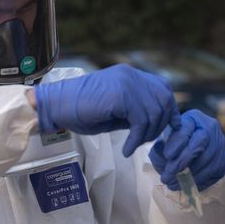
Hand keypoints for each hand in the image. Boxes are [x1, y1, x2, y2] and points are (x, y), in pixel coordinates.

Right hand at [34, 64, 181, 156]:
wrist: (56, 105)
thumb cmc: (80, 110)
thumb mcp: (114, 111)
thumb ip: (134, 112)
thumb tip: (153, 124)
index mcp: (130, 75)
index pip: (162, 88)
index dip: (168, 108)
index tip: (166, 127)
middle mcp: (131, 75)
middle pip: (164, 99)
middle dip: (160, 124)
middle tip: (144, 140)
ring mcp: (126, 83)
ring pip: (154, 112)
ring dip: (146, 135)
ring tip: (133, 145)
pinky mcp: (120, 95)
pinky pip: (140, 122)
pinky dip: (136, 140)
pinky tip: (127, 149)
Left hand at [149, 109, 224, 190]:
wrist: (194, 141)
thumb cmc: (175, 138)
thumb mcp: (165, 136)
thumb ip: (161, 145)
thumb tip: (162, 159)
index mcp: (194, 118)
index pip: (187, 129)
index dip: (177, 143)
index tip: (166, 155)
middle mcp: (210, 128)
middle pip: (199, 146)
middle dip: (182, 163)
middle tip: (167, 175)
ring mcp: (220, 144)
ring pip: (208, 161)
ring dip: (189, 176)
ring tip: (172, 184)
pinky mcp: (224, 160)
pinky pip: (214, 173)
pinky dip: (199, 181)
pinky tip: (186, 185)